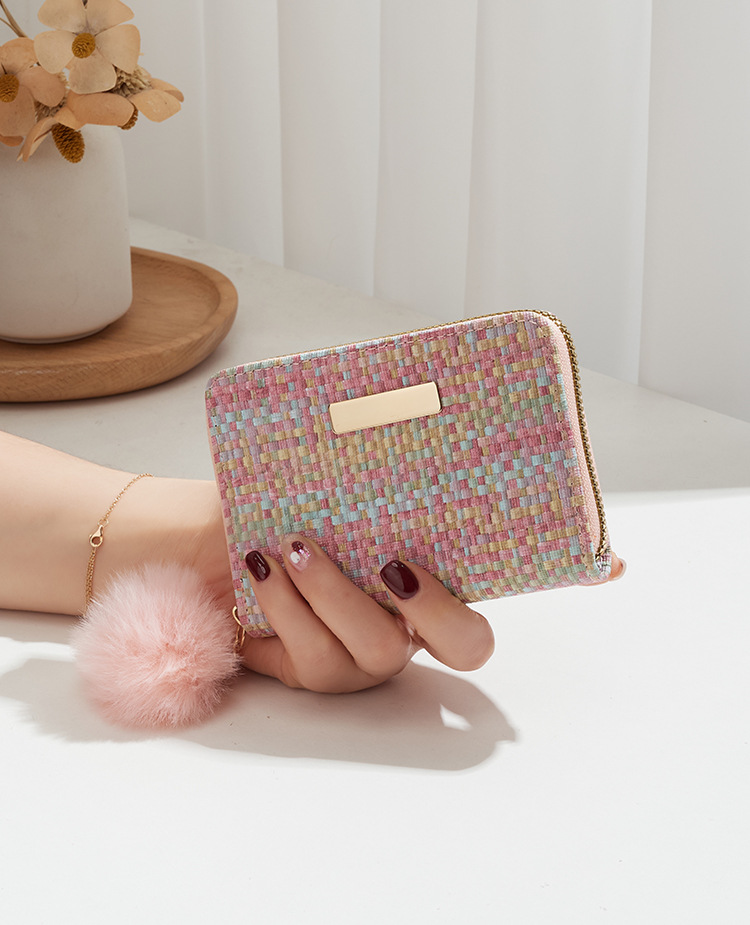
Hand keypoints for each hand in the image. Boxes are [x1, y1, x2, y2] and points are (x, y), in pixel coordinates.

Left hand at [181, 482, 624, 694]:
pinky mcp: (313, 669)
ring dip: (335, 596)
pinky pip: (310, 656)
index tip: (609, 559)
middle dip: (436, 610)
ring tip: (297, 544)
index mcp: (439, 573)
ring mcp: (367, 655)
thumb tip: (417, 389)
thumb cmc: (300, 503)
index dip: (574, 578)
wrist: (229, 537)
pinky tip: (263, 561)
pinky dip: (285, 605)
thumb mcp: (341, 474)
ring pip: (375, 649)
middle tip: (397, 563)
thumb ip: (382, 446)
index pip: (520, 575)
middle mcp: (415, 624)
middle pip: (468, 644)